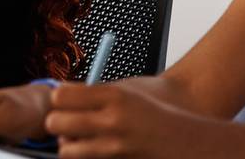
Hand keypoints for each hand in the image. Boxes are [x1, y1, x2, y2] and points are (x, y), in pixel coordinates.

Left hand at [45, 83, 200, 157]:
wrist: (189, 141)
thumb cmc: (153, 112)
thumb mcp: (125, 93)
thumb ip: (92, 96)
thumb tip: (56, 98)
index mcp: (114, 96)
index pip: (60, 96)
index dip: (58, 100)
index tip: (64, 102)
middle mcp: (113, 121)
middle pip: (55, 123)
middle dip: (56, 123)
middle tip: (64, 123)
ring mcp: (116, 148)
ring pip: (66, 150)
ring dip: (67, 146)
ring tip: (77, 140)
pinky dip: (84, 158)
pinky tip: (93, 151)